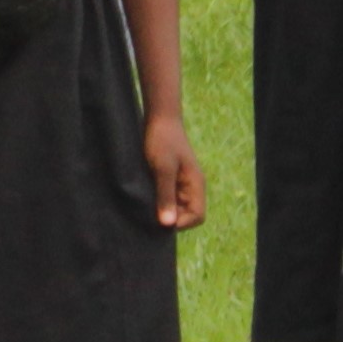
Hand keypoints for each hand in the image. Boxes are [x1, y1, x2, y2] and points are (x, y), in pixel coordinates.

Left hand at [142, 114, 203, 231]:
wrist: (158, 117)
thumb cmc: (162, 140)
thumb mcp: (162, 169)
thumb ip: (166, 196)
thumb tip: (168, 224)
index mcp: (196, 184)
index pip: (197, 216)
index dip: (181, 223)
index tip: (160, 219)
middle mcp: (191, 186)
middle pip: (186, 215)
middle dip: (170, 217)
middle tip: (149, 212)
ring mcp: (180, 183)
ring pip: (175, 207)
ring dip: (161, 209)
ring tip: (146, 203)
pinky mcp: (169, 179)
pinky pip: (167, 198)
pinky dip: (157, 200)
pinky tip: (144, 196)